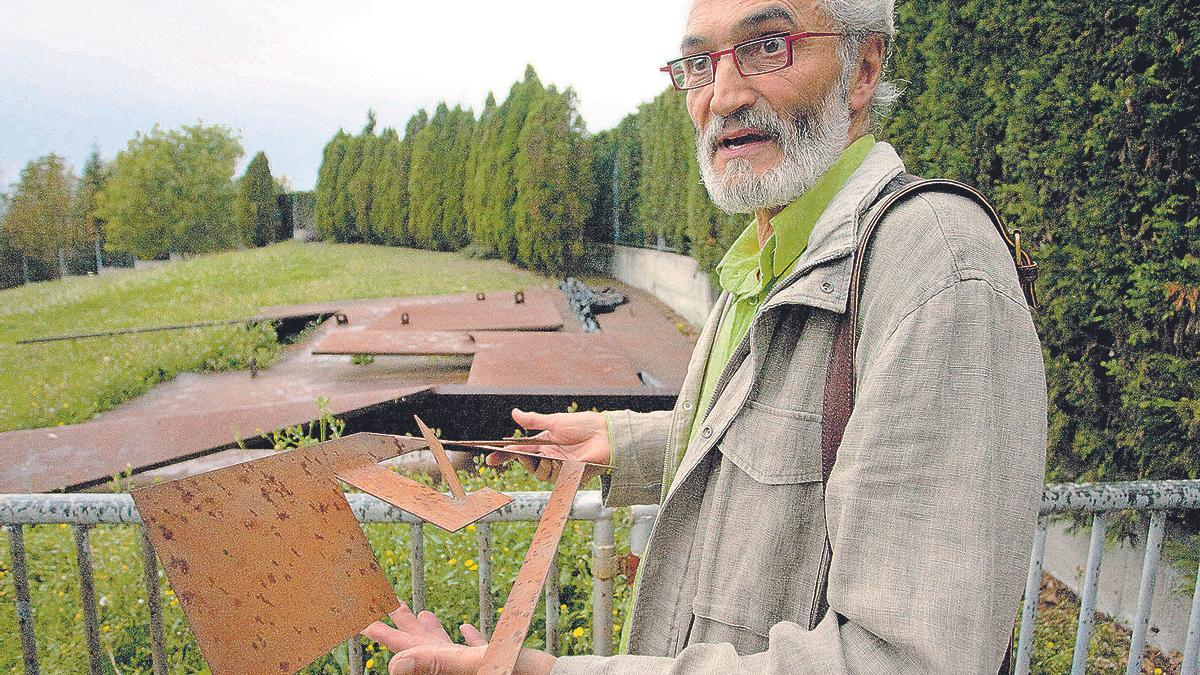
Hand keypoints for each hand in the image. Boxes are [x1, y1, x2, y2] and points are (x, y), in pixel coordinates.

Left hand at [361, 602, 554, 674]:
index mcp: (447, 664)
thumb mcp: (479, 664)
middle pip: (421, 644)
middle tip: (384, 605)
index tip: (362, 619)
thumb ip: (438, 663)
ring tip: (420, 613)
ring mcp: (475, 667)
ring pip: (446, 647)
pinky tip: (465, 628)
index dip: (383, 633)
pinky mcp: (495, 664)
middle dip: (402, 624)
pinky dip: (467, 638)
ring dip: (431, 630)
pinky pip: (474, 652)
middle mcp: (456, 666)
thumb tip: (394, 662)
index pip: (405, 648)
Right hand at [487, 408, 611, 482]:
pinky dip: (556, 469)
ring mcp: (560, 467)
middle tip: (521, 454)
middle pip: (527, 465)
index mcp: (544, 444)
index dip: (504, 457)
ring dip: (541, 464)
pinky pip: (556, 478)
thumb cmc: (584, 426)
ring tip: (550, 455)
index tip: (490, 460)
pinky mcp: (571, 476)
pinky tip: (563, 461)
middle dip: (522, 460)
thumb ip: (533, 420)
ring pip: (540, 474)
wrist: (606, 435)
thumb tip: (514, 413)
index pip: (519, 452)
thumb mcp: (555, 421)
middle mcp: (550, 457)